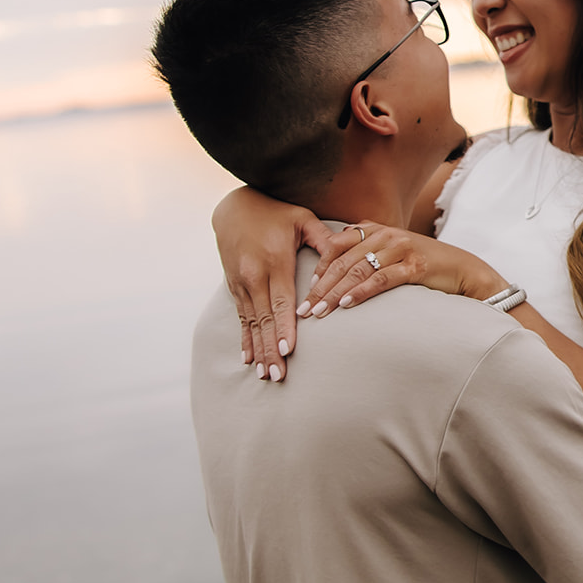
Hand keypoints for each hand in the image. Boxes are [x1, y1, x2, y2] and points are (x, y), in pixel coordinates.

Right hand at [213, 187, 335, 380]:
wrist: (233, 206)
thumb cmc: (276, 212)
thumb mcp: (303, 218)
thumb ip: (325, 238)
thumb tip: (349, 250)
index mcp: (275, 261)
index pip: (281, 300)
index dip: (284, 327)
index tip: (288, 351)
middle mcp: (254, 274)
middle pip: (265, 319)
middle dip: (271, 349)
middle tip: (277, 375)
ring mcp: (241, 282)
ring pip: (252, 323)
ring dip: (258, 350)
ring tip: (264, 374)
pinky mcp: (233, 287)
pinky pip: (241, 318)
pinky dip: (245, 339)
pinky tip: (248, 359)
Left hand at [297, 224, 505, 318]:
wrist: (462, 269)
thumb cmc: (422, 266)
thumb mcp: (391, 254)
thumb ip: (365, 255)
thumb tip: (335, 272)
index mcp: (375, 229)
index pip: (336, 244)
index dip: (318, 267)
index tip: (306, 289)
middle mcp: (385, 234)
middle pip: (343, 260)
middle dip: (321, 286)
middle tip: (305, 309)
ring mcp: (401, 248)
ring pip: (358, 270)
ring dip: (336, 293)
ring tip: (321, 311)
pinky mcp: (415, 266)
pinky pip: (381, 279)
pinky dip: (362, 292)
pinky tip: (347, 304)